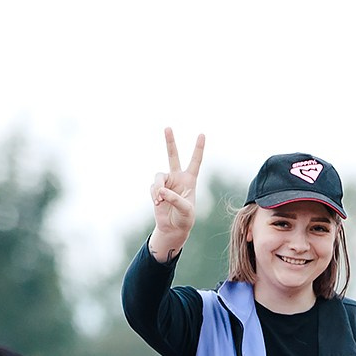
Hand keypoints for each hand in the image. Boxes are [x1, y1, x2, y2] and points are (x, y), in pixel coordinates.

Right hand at [149, 127, 203, 261]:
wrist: (173, 228)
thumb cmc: (185, 218)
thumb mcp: (186, 209)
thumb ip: (175, 199)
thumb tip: (161, 191)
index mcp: (190, 180)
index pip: (195, 161)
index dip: (198, 148)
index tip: (202, 134)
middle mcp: (177, 178)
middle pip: (173, 156)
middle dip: (170, 142)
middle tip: (167, 127)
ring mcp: (166, 183)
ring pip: (158, 177)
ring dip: (158, 188)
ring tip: (160, 200)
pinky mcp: (156, 190)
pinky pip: (153, 188)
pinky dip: (154, 195)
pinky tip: (158, 204)